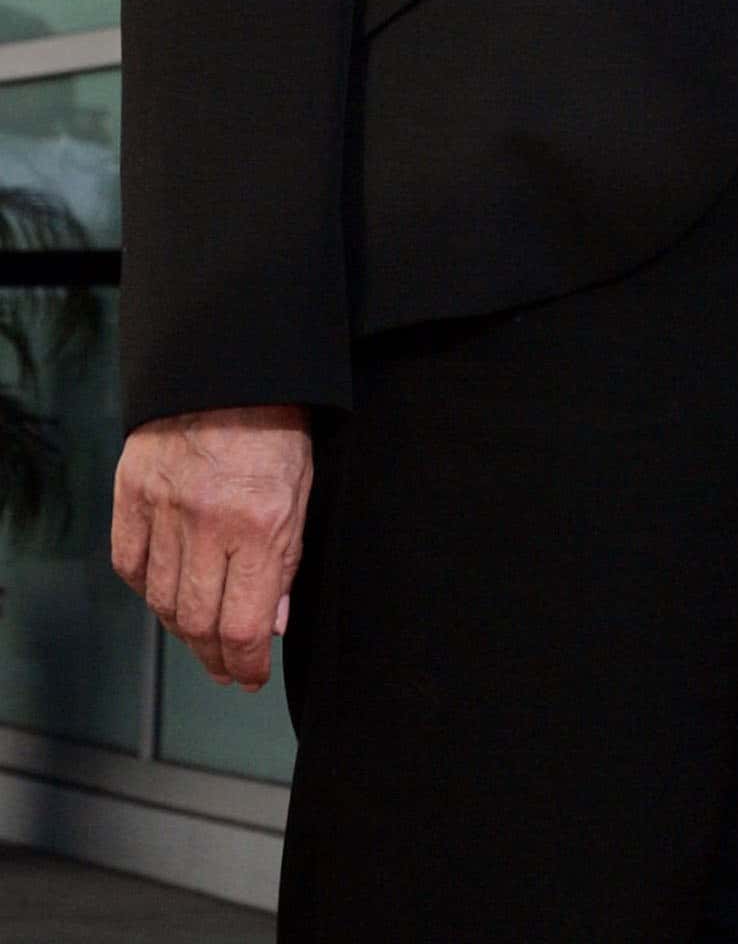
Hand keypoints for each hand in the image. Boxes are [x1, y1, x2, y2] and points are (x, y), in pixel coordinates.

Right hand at [111, 406, 311, 690]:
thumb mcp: (303, 491)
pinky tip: (167, 591)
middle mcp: (207, 524)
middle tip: (228, 668)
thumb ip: (287, 561)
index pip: (244, 625)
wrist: (230, 366)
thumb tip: (274, 625)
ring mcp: (162, 509)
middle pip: (198, 623)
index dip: (246, 663)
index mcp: (259, 524)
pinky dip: (147, 587)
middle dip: (216, 658)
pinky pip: (129, 565)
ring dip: (183, 628)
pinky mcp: (131, 495)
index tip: (250, 676)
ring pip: (162, 601)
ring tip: (202, 636)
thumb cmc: (278, 426)